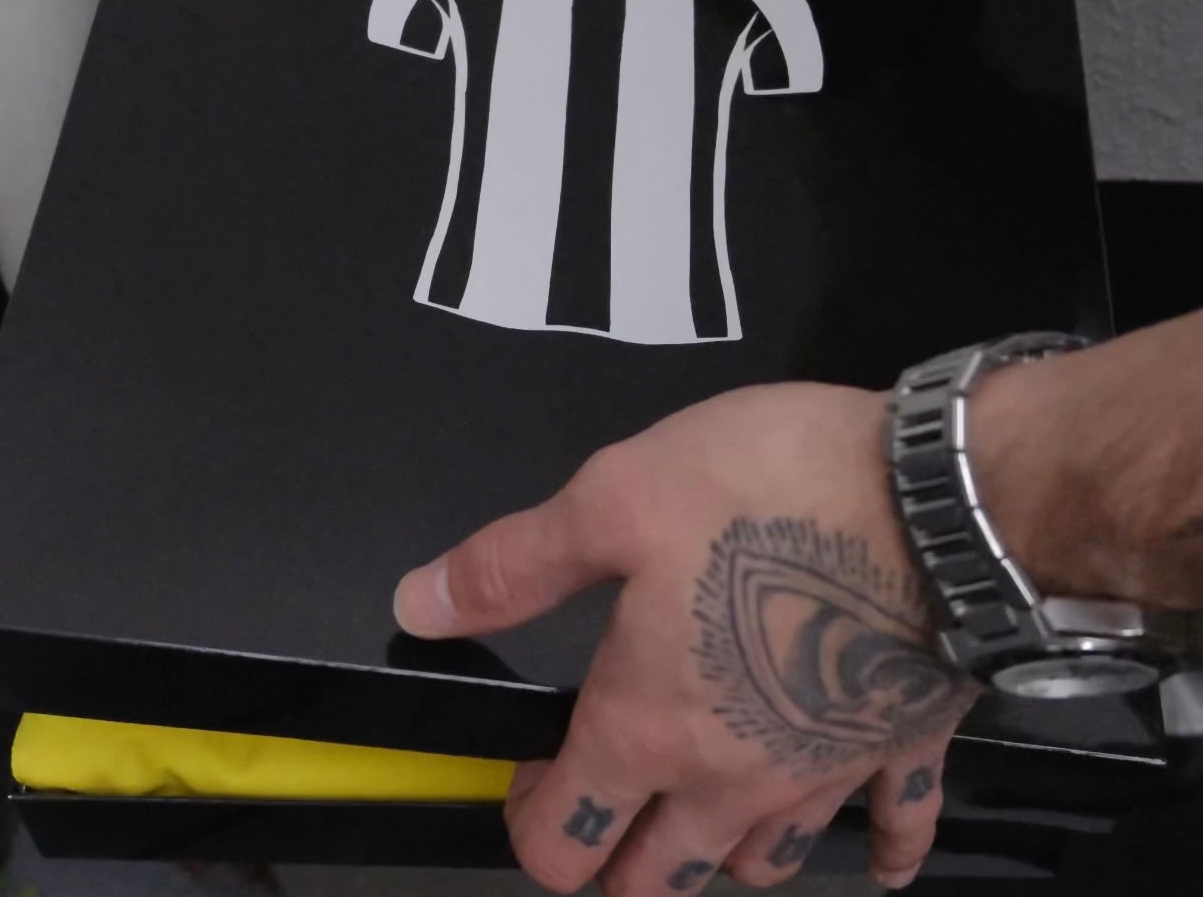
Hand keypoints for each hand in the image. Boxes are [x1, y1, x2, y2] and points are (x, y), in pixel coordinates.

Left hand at [395, 384, 978, 892]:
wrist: (933, 496)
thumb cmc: (762, 490)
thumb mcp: (614, 496)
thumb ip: (513, 564)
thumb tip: (416, 607)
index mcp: (648, 725)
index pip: (564, 840)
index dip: (528, 819)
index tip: (529, 766)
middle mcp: (732, 778)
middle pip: (657, 880)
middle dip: (616, 856)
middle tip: (606, 793)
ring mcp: (826, 775)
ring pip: (760, 867)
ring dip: (722, 855)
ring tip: (704, 809)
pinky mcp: (905, 745)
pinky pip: (895, 829)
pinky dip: (878, 849)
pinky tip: (875, 856)